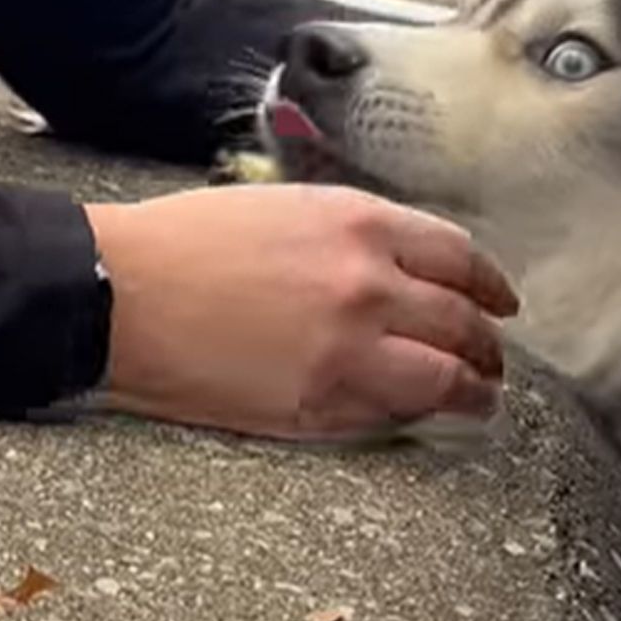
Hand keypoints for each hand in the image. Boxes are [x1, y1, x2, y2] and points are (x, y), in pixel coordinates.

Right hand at [84, 183, 518, 441]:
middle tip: (492, 358)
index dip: (489, 284)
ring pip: (446, 377)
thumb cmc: (184, 242)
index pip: (458, 256)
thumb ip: (351, 232)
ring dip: (473, 390)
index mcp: (359, 223)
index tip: (500, 301)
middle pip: (463, 320)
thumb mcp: (283, 206)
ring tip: (479, 399)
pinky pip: (392, 414)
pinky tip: (419, 415)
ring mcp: (349, 348)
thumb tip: (399, 264)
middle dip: (487, 345)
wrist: (119, 291)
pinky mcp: (319, 403)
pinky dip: (416, 415)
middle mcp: (369, 283)